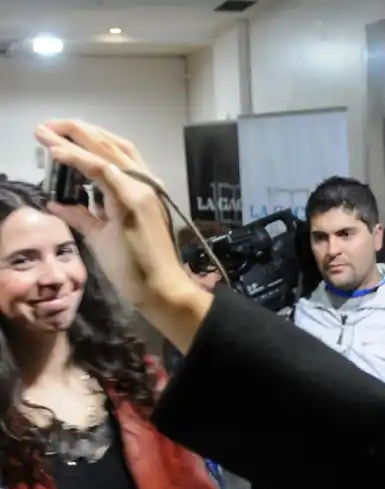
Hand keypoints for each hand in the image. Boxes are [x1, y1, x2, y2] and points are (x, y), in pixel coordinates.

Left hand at [34, 120, 208, 350]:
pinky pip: (102, 171)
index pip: (114, 155)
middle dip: (76, 130)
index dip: (86, 141)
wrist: (160, 288)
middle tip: (46, 126)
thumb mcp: (102, 235)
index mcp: (139, 190)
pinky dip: (78, 158)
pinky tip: (58, 152)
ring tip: (46, 131)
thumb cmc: (137, 266)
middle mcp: (143, 185)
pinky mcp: (132, 202)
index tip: (57, 136)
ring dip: (73, 138)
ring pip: (105, 153)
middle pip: (110, 145)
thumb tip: (58, 202)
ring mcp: (140, 191)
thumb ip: (83, 215)